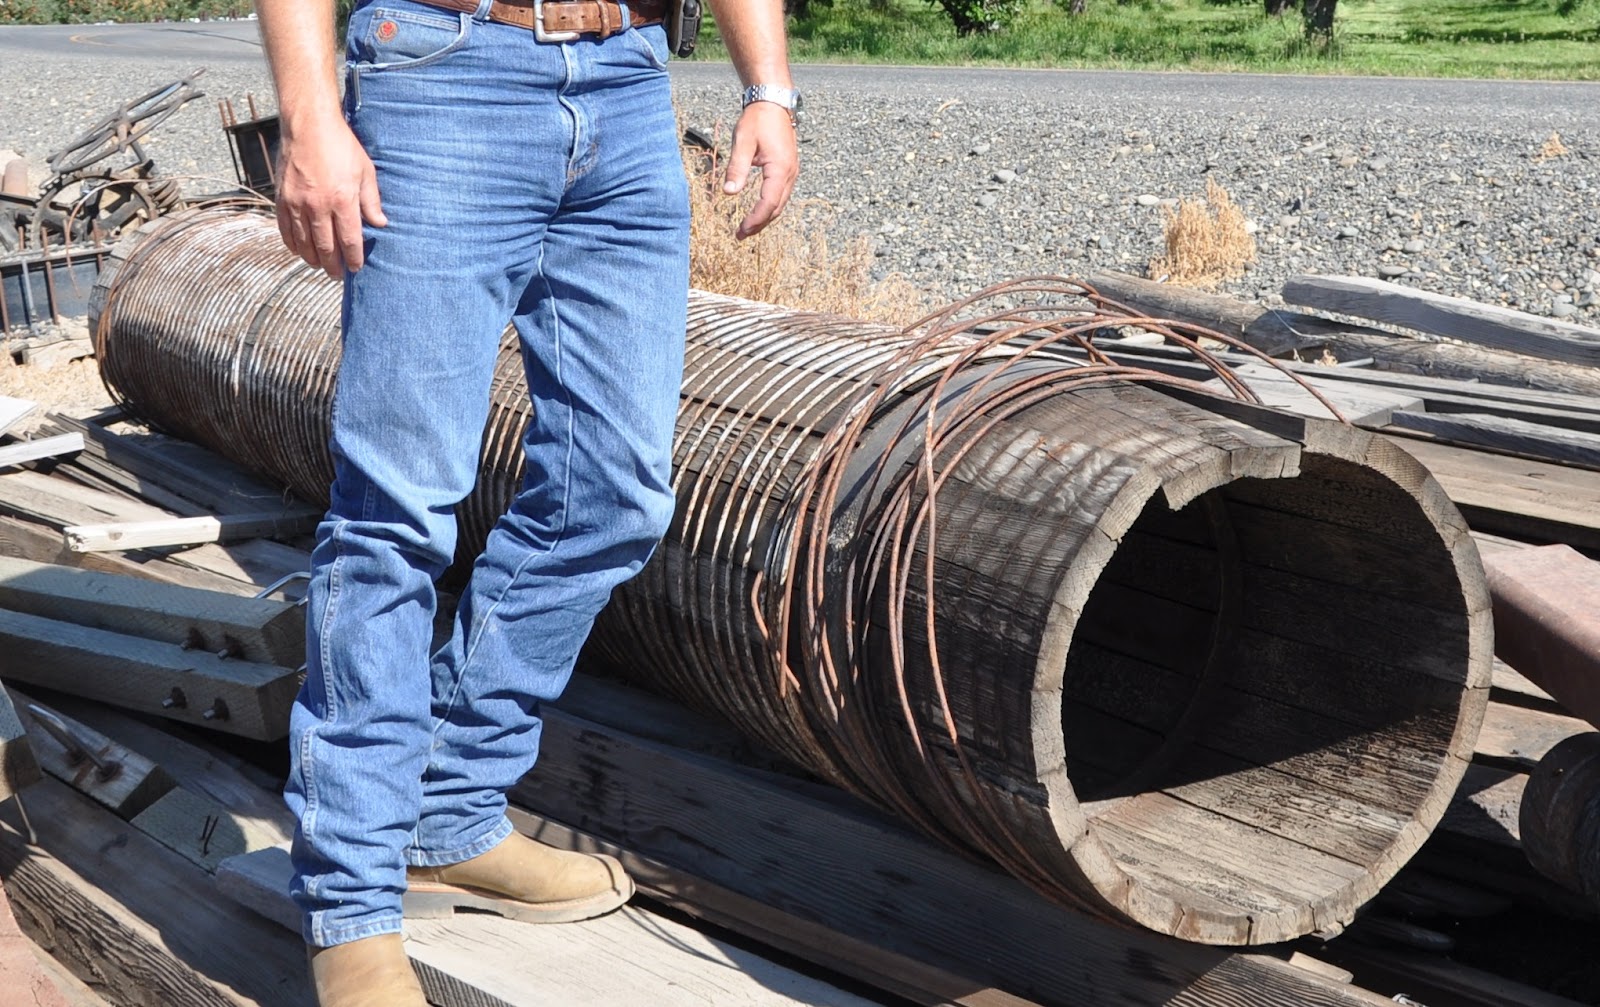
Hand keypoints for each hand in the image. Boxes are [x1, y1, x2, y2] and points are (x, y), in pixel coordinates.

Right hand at [275, 116, 386, 278]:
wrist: (308, 125)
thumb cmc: (341, 145)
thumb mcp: (365, 171)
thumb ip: (372, 201)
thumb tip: (380, 224)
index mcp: (342, 201)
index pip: (349, 241)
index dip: (353, 259)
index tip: (356, 268)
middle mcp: (318, 206)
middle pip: (325, 247)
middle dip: (333, 265)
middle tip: (338, 274)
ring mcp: (297, 203)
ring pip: (303, 242)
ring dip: (312, 259)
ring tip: (320, 266)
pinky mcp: (282, 197)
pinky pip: (285, 229)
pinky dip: (292, 244)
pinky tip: (299, 251)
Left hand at [723, 102, 798, 240]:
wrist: (773, 102)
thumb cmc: (757, 120)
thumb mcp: (743, 142)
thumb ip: (737, 168)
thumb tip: (728, 193)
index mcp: (780, 169)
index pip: (768, 203)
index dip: (755, 220)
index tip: (741, 231)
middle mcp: (790, 173)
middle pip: (776, 208)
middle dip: (759, 224)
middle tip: (741, 236)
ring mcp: (791, 171)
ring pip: (780, 203)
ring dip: (765, 217)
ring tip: (748, 227)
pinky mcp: (788, 169)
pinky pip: (780, 194)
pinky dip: (770, 206)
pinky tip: (758, 210)